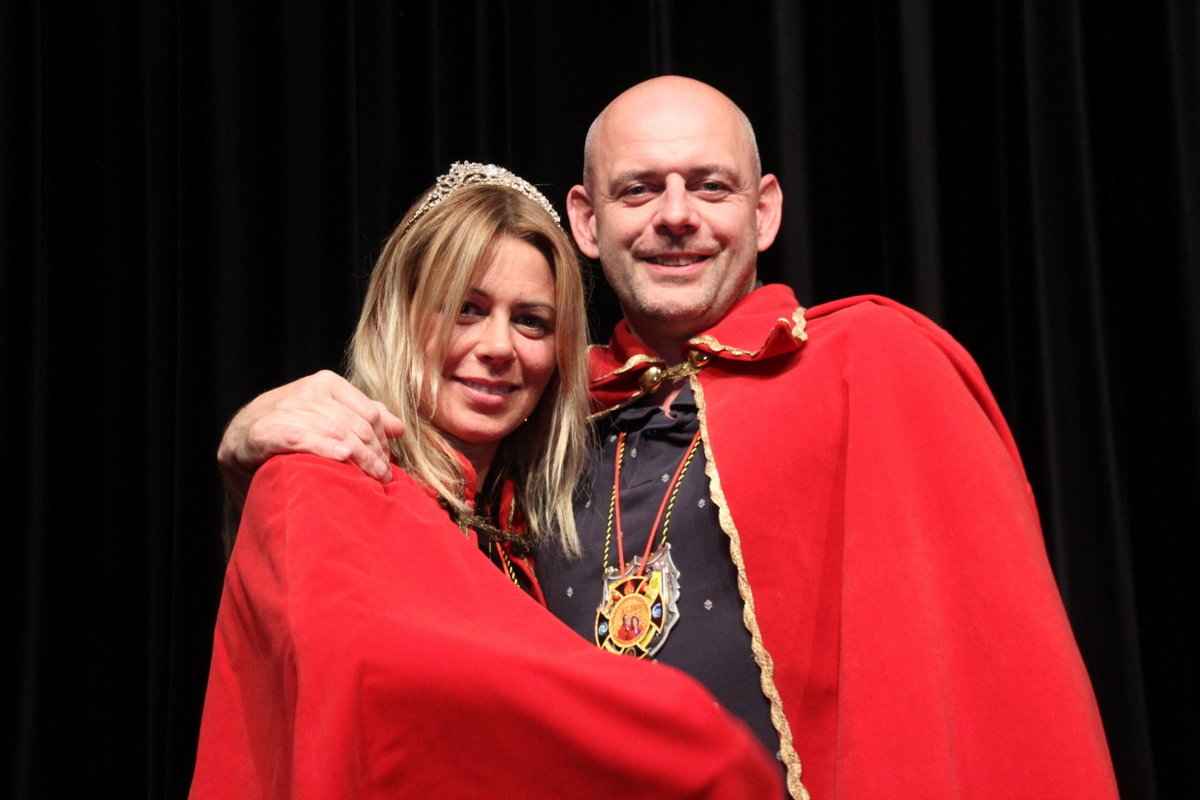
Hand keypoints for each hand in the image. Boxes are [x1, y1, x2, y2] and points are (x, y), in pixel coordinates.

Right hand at [217, 370, 404, 508]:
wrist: (240, 447)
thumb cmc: (292, 436)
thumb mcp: (329, 422)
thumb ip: (363, 419)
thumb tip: (399, 427)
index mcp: (325, 384)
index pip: (368, 412)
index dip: (382, 440)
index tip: (388, 464)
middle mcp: (305, 391)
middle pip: (354, 422)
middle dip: (373, 452)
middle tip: (382, 476)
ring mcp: (281, 408)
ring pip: (332, 429)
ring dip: (356, 456)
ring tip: (370, 477)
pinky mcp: (261, 431)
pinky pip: (299, 437)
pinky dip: (321, 447)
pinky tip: (340, 459)